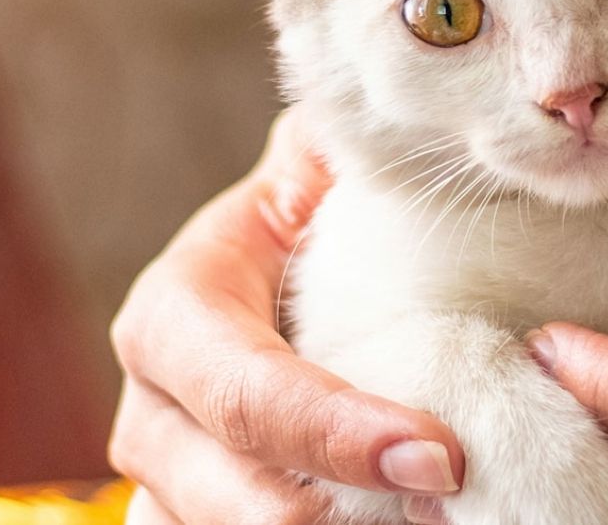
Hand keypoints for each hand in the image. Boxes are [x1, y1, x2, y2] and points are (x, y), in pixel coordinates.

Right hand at [109, 109, 464, 524]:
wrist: (286, 270)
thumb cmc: (319, 215)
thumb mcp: (322, 169)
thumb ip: (342, 147)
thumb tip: (421, 122)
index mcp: (175, 311)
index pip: (238, 385)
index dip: (329, 428)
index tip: (439, 454)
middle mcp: (154, 408)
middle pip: (228, 493)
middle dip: (340, 510)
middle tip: (453, 499)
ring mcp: (172, 478)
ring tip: (437, 519)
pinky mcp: (206, 514)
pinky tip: (399, 521)